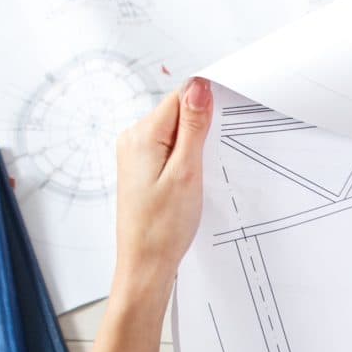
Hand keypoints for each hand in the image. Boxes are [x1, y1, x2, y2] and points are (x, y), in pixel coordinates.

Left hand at [112, 76, 212, 302]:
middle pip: (177, 113)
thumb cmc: (162, 228)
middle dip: (200, 131)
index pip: (180, 98)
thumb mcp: (187, 173)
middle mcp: (132, 139)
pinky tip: (188, 183)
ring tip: (196, 178)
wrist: (144, 265)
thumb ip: (193, 127)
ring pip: (174, 132)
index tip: (219, 131)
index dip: (205, 109)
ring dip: (193, 149)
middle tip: (207, 164)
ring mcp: (135, 154)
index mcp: (141, 135)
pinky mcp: (141, 168)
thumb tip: (199, 86)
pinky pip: (168, 149)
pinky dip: (184, 161)